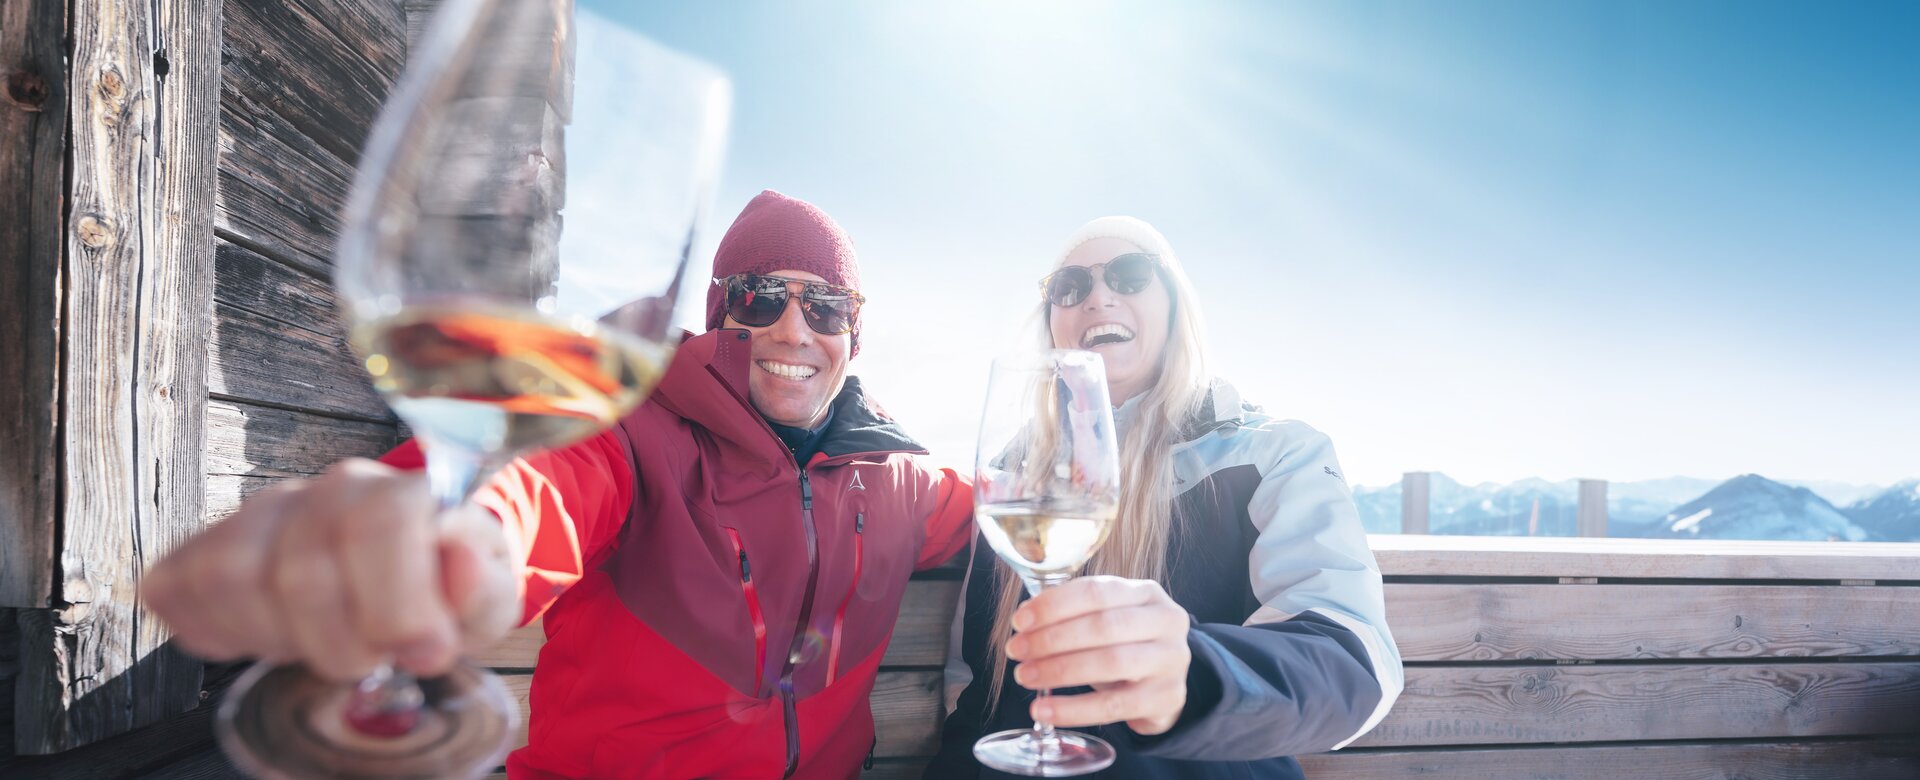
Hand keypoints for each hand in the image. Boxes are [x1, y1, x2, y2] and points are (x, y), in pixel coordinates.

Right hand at [141, 458, 521, 680]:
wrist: (410, 567)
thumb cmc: (445, 587)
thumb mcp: (487, 596)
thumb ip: (481, 586)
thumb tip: (461, 559)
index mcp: (404, 492)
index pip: (378, 526)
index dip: (396, 605)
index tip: (423, 652)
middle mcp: (329, 490)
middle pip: (300, 571)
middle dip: (340, 645)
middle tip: (370, 656)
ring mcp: (265, 512)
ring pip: (229, 576)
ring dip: (275, 638)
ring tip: (316, 644)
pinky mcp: (211, 541)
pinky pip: (177, 584)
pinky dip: (210, 630)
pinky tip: (260, 637)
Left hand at [1005, 575, 1191, 735]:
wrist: (1164, 686)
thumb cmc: (1126, 645)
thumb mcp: (1107, 620)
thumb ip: (1072, 613)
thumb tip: (1025, 619)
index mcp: (1147, 593)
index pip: (1096, 591)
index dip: (1054, 605)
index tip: (1020, 621)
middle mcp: (1166, 622)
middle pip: (1102, 626)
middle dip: (1051, 638)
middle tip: (1016, 650)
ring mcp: (1171, 661)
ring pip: (1109, 663)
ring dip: (1059, 670)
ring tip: (1025, 676)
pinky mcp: (1166, 698)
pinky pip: (1113, 706)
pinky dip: (1073, 709)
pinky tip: (1044, 710)